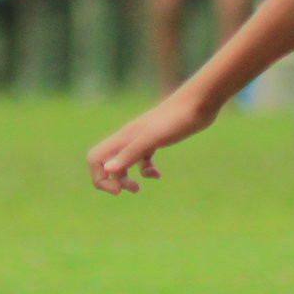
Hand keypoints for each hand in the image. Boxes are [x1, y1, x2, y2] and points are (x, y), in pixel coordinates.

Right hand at [87, 92, 218, 193]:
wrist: (197, 103)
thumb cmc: (175, 120)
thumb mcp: (152, 140)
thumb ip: (129, 154)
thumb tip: (107, 170)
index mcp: (123, 138)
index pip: (95, 159)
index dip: (100, 178)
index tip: (117, 190)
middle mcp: (128, 138)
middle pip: (106, 162)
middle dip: (112, 181)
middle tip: (130, 189)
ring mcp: (141, 139)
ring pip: (123, 162)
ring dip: (126, 179)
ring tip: (138, 188)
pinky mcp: (155, 140)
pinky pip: (142, 159)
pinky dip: (146, 171)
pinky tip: (158, 174)